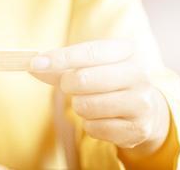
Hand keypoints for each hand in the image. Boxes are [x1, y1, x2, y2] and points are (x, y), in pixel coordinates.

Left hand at [29, 39, 170, 156]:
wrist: (146, 111)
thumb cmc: (108, 83)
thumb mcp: (89, 68)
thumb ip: (60, 67)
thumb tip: (33, 65)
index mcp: (127, 52)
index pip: (90, 51)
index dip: (61, 57)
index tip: (35, 63)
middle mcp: (138, 74)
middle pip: (83, 79)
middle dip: (68, 85)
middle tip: (71, 87)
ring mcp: (141, 102)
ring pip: (86, 106)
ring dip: (80, 107)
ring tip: (92, 103)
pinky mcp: (137, 128)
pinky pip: (94, 128)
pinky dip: (91, 125)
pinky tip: (103, 119)